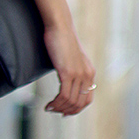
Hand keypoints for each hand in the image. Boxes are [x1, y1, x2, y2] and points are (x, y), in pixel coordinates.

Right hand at [29, 0, 95, 116]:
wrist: (59, 26)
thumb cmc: (62, 39)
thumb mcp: (72, 57)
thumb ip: (74, 69)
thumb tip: (67, 80)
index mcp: (90, 72)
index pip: (87, 99)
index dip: (77, 109)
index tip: (65, 112)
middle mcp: (87, 75)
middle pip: (79, 103)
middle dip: (66, 111)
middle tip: (54, 111)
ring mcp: (78, 74)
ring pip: (70, 101)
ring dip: (59, 108)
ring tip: (49, 108)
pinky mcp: (68, 72)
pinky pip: (63, 96)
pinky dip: (56, 103)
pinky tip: (48, 104)